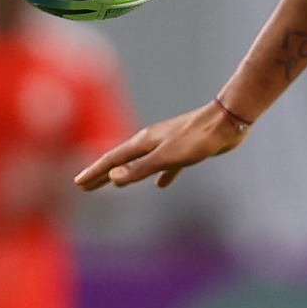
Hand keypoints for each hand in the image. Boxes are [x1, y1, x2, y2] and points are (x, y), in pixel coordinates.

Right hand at [74, 102, 248, 191]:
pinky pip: (166, 166)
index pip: (113, 160)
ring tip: (113, 185)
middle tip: (84, 186)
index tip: (78, 184)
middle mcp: (152, 141)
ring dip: (126, 175)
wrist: (227, 121)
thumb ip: (141, 168)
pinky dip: (159, 175)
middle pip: (121, 160)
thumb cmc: (198, 138)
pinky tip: (161, 184)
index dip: (95, 172)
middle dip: (102, 174)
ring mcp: (168, 145)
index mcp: (144, 142)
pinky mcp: (185, 150)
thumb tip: (113, 178)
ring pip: (141, 163)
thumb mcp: (167, 156)